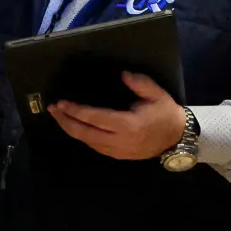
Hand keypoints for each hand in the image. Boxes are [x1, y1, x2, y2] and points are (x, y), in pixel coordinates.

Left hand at [47, 72, 185, 159]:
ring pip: (87, 141)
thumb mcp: (156, 94)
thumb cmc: (165, 113)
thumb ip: (139, 83)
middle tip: (52, 109)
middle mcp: (119, 140)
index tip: (61, 103)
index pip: (94, 118)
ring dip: (70, 129)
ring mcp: (117, 151)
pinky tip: (74, 126)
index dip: (75, 111)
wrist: (177, 138)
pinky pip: (94, 146)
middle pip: (84, 133)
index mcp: (128, 125)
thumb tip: (122, 74)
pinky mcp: (118, 156)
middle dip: (65, 121)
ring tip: (58, 116)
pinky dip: (82, 136)